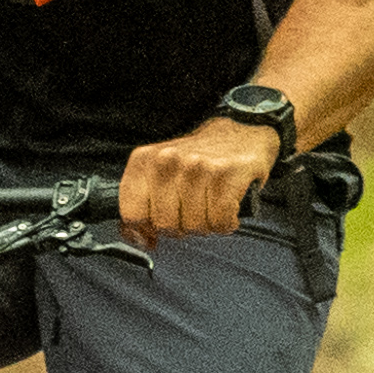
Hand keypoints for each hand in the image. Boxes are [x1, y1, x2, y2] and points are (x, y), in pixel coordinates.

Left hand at [114, 117, 273, 240]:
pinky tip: (227, 208)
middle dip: (180, 227)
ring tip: (210, 206)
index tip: (152, 233)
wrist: (242, 133)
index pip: (132, 213)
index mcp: (145, 159)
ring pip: (194, 226)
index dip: (143, 230)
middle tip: (191, 213)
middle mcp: (169, 160)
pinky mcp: (227, 174)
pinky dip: (226, 223)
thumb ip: (143, 203)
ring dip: (205, 225)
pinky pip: (220, 221)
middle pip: (165, 224)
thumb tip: (139, 239)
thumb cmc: (199, 156)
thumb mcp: (160, 171)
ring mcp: (198, 167)